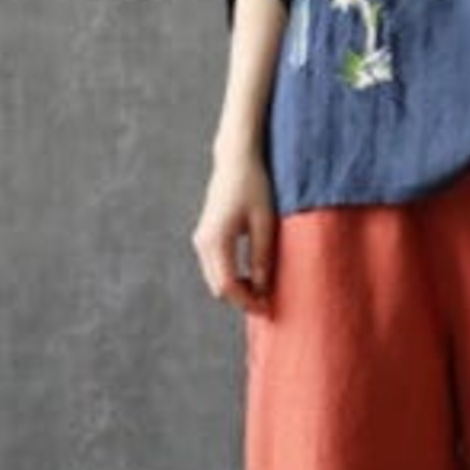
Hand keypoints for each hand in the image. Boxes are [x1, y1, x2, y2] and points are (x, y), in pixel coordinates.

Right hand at [191, 150, 276, 310]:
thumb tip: (262, 289)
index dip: (248, 302)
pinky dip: (232, 279)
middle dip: (242, 300)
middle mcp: (203, 242)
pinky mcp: (206, 237)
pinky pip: (216, 269)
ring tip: (263, 289)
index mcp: (217, 240)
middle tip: (268, 303)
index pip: (228, 285)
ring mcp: (201, 240)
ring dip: (237, 290)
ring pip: (216, 280)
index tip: (267, 309)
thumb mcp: (264, 223)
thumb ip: (262, 257)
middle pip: (219, 288)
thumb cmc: (254, 186)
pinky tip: (252, 276)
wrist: (236, 160)